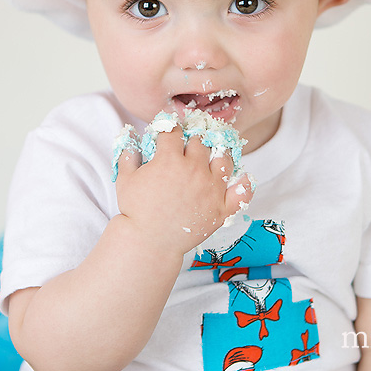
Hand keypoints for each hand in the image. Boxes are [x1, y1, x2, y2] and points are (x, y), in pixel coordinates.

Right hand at [114, 124, 253, 257]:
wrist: (149, 242)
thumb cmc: (135, 211)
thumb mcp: (125, 179)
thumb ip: (128, 155)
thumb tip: (130, 139)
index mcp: (170, 159)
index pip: (174, 131)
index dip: (171, 128)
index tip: (169, 133)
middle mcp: (194, 169)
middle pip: (200, 142)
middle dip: (193, 140)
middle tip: (189, 145)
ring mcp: (211, 189)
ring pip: (224, 159)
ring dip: (219, 153)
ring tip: (213, 156)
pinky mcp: (222, 208)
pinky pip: (242, 192)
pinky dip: (245, 184)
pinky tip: (242, 178)